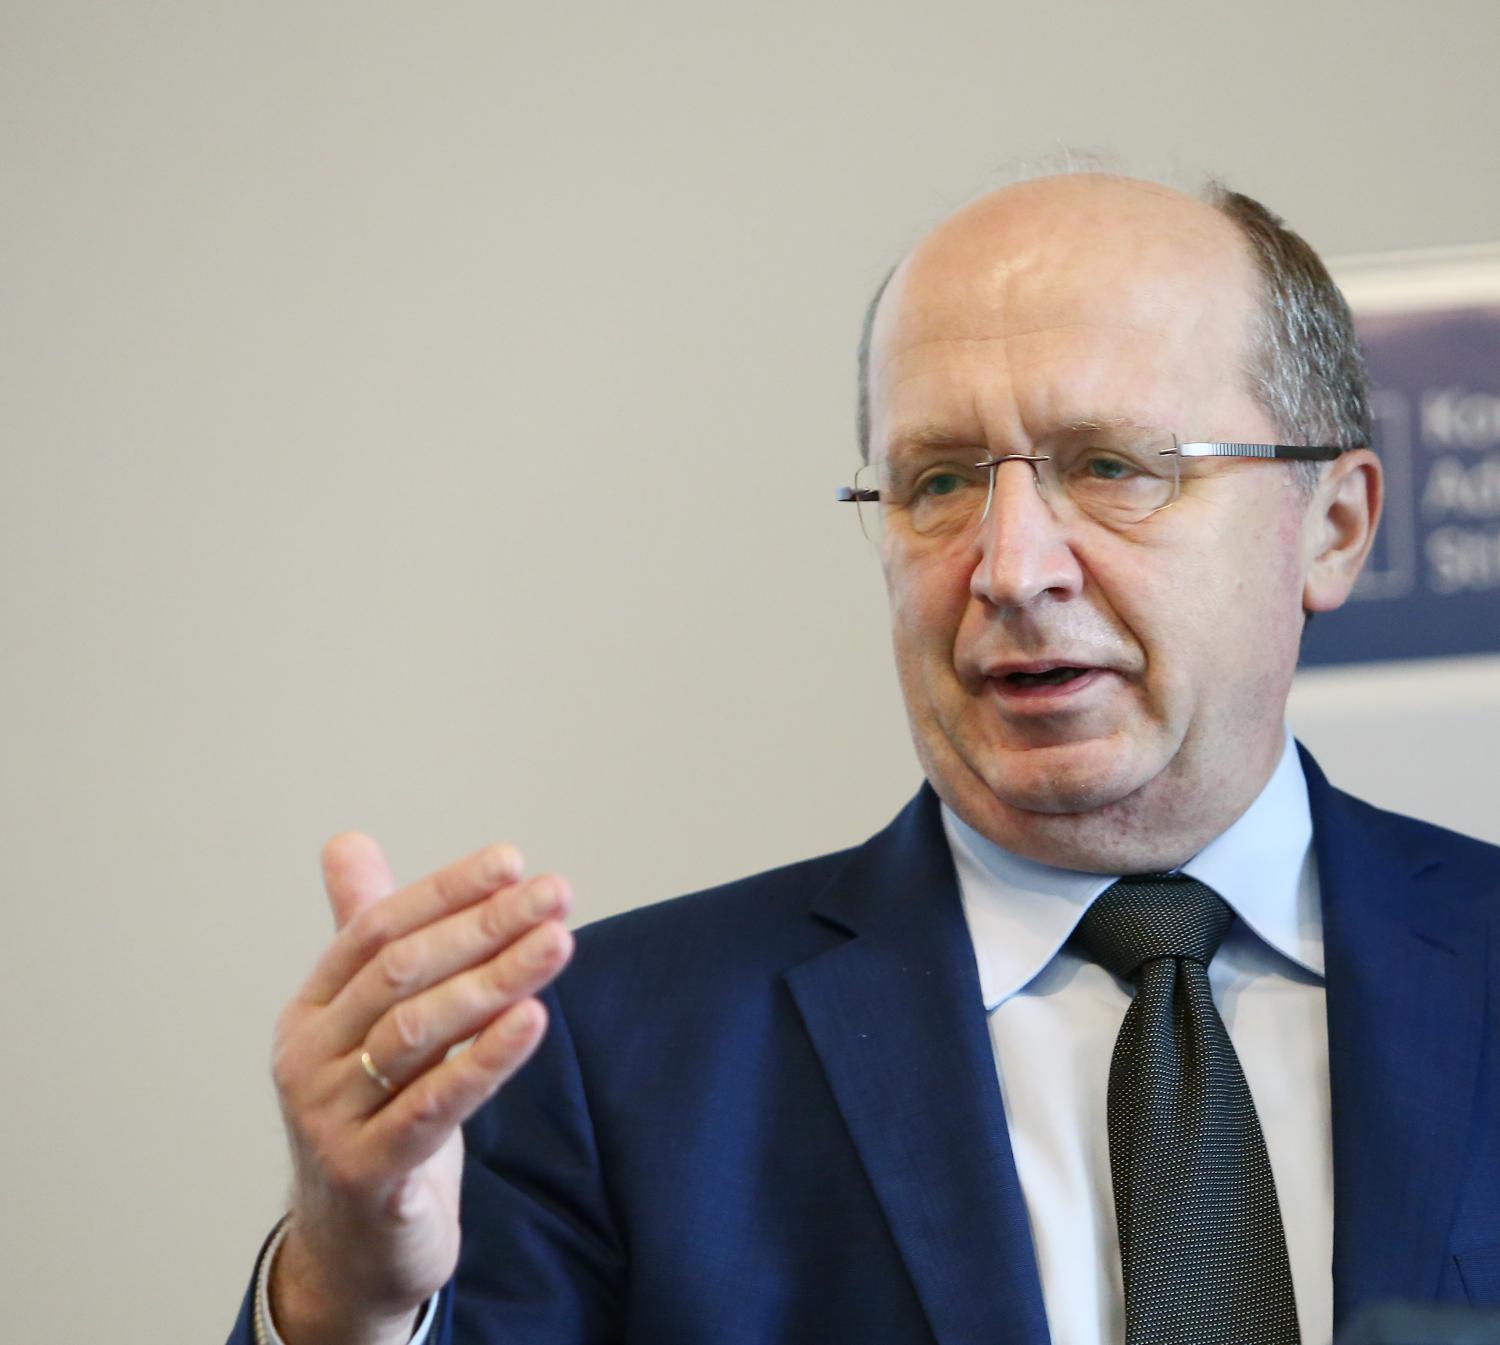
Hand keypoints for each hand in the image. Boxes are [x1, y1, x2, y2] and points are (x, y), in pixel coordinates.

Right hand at [268, 834, 573, 1344]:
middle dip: (485, 926)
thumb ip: (367, 939)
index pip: (378, 929)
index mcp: (311, 1011)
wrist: (354, 1246)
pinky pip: (433, 1104)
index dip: (448, 890)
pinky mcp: (367, 1171)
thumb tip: (347, 841)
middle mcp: (309, 1058)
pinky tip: (532, 1019)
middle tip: (556, 895)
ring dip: (496, 979)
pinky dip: (485, 1058)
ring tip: (558, 943)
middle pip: (402, 973)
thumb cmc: (374, 1117)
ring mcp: (330, 1117)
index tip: (514, 861)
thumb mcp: (368, 1026)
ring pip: (420, 1031)